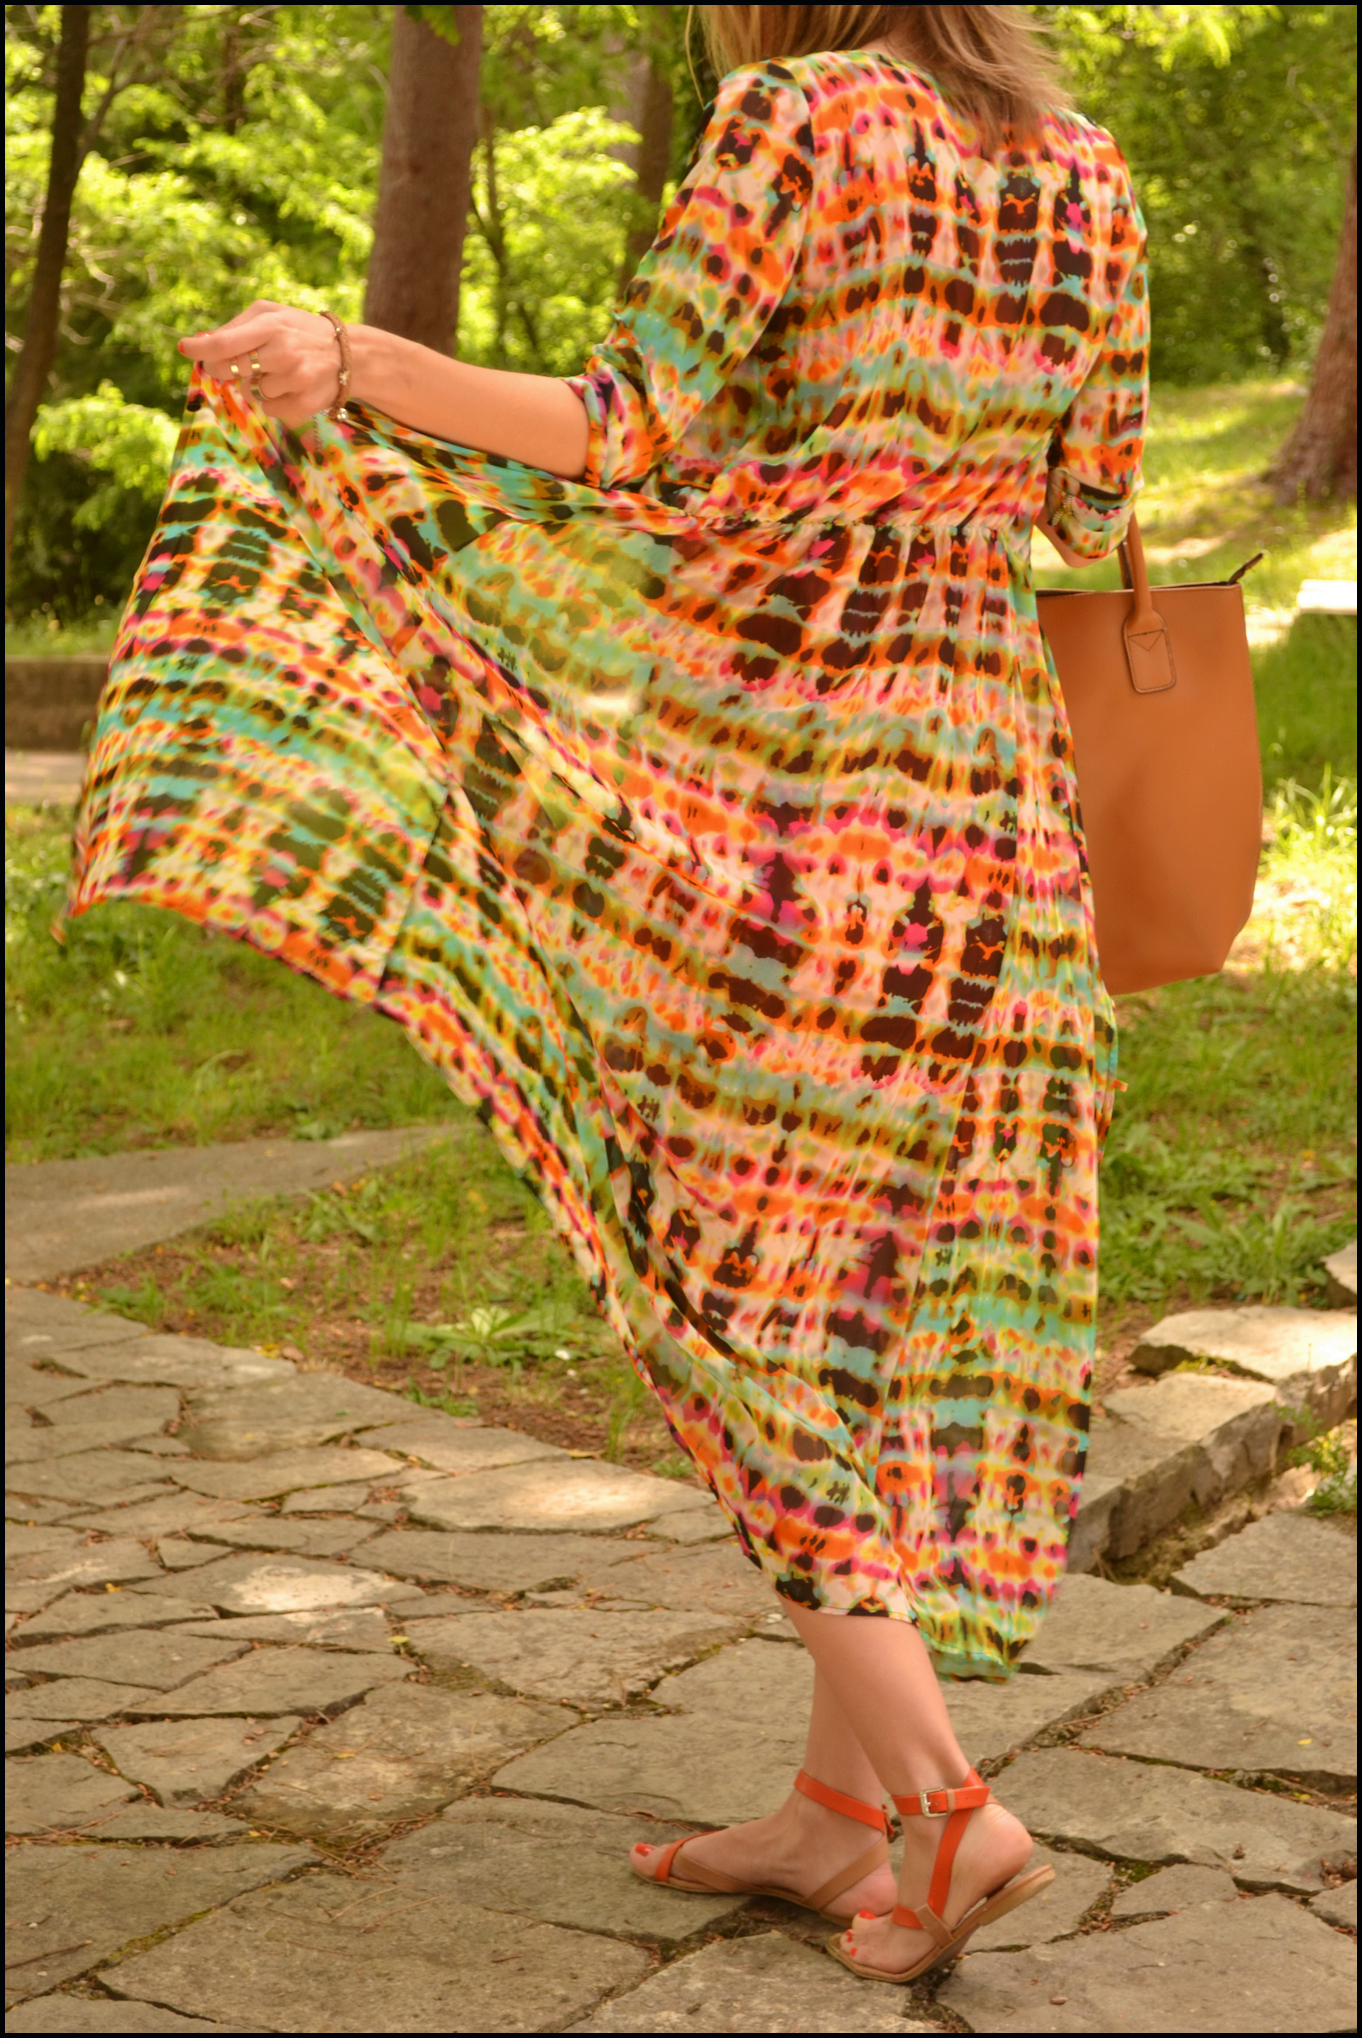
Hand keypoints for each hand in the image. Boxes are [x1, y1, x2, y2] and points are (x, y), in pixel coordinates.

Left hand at [178, 301, 343, 426]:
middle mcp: (283, 352)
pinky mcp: (303, 403)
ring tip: (278, 371)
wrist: (348, 354)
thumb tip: (202, 345)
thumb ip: (237, 328)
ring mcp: (294, 380)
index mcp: (271, 325)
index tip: (184, 349)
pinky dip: (272, 400)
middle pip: (231, 370)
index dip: (200, 349)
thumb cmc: (300, 330)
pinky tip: (289, 386)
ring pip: (250, 391)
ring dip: (255, 384)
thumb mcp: (271, 315)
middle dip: (225, 369)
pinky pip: (268, 408)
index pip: (225, 342)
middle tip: (234, 366)